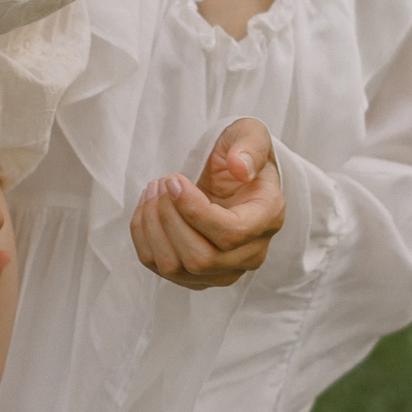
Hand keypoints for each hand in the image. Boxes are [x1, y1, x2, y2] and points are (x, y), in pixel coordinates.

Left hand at [129, 117, 284, 288]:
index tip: (174, 180)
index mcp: (268, 218)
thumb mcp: (250, 135)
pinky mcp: (196, 276)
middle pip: (201, 258)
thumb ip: (250, 146)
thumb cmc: (240, 153)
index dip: (194, 210)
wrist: (232, 175)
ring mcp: (222, 271)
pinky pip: (159, 268)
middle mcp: (250, 254)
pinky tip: (147, 207)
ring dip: (152, 228)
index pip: (231, 233)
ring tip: (152, 191)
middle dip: (169, 218)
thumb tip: (241, 168)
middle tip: (162, 183)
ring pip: (176, 268)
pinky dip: (143, 237)